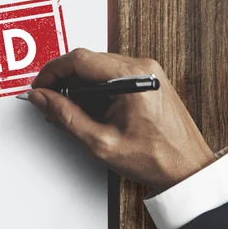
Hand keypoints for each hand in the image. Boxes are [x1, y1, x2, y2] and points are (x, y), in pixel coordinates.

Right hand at [28, 48, 214, 190]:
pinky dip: (94, 89)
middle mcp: (142, 67)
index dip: (52, 72)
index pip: (79, 59)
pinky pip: (111, 75)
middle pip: (87, 61)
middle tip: (50, 103)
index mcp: (133, 77)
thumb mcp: (100, 142)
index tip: (40, 87)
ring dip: (79, 86)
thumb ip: (65, 116)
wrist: (188, 169)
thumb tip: (42, 98)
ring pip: (97, 67)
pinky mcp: (148, 80)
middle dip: (64, 80)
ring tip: (71, 112)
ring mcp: (147, 72)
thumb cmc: (156, 159)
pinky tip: (90, 110)